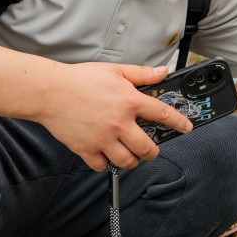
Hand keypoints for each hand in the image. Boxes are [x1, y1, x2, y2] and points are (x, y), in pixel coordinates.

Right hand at [37, 63, 192, 171]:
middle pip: (148, 148)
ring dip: (133, 160)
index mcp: (129, 102)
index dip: (179, 123)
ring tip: (130, 154)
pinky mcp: (86, 149)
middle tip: (151, 149)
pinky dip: (105, 163)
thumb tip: (162, 72)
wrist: (50, 91)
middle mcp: (119, 123)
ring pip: (128, 161)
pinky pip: (102, 165)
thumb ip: (142, 74)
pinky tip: (105, 154)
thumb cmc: (80, 79)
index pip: (163, 114)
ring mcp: (103, 139)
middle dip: (153, 151)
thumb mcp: (115, 71)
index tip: (186, 127)